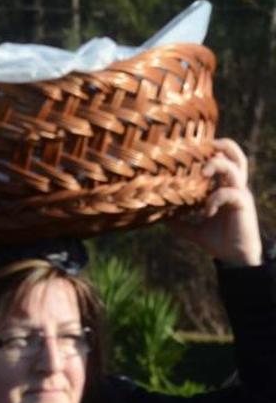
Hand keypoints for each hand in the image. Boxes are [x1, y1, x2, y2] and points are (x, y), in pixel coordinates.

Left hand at [171, 139, 262, 266]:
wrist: (235, 258)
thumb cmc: (218, 240)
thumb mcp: (194, 229)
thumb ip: (179, 222)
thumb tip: (159, 218)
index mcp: (224, 189)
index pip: (223, 161)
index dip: (211, 152)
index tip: (192, 148)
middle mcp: (234, 187)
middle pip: (236, 156)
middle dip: (223, 146)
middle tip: (205, 144)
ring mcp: (240, 194)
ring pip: (235, 168)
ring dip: (218, 165)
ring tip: (204, 172)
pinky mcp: (244, 204)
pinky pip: (229, 193)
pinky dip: (214, 199)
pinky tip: (207, 212)